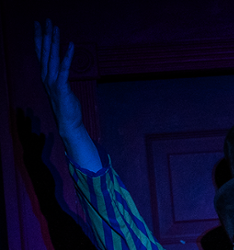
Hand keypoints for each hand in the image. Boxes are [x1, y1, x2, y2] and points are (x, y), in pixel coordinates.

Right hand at [34, 20, 100, 170]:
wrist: (68, 124)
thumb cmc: (67, 107)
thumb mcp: (62, 88)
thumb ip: (60, 77)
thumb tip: (63, 69)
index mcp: (46, 76)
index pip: (41, 54)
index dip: (40, 38)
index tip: (39, 25)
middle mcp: (46, 77)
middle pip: (45, 52)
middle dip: (46, 34)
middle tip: (46, 20)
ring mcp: (53, 82)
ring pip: (52, 57)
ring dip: (54, 41)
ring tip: (55, 27)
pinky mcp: (62, 87)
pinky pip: (65, 68)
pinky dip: (68, 56)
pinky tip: (71, 45)